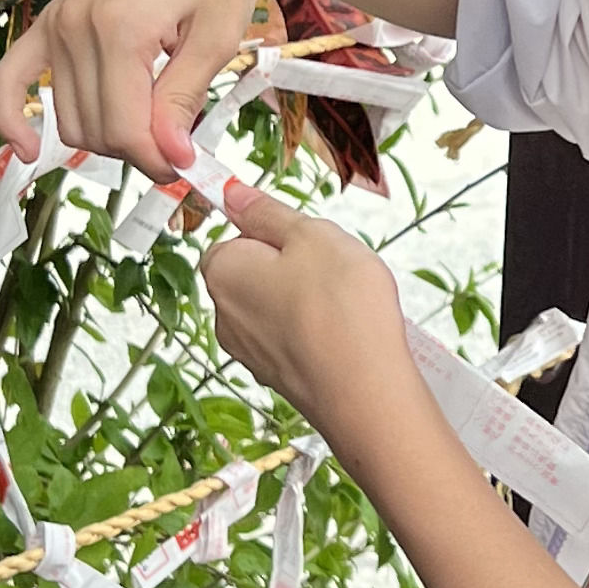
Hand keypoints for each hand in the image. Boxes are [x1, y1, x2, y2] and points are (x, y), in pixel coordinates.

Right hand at [0, 0, 284, 184]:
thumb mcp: (217, 38)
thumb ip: (183, 100)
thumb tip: (169, 157)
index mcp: (121, 29)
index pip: (125, 130)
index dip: (158, 160)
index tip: (186, 165)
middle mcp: (77, 24)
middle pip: (96, 131)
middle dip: (138, 149)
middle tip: (177, 140)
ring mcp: (58, 20)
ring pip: (69, 119)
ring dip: (106, 137)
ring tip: (149, 120)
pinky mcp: (52, 17)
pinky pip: (11, 76)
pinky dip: (11, 115)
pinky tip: (28, 147)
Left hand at [201, 187, 422, 459]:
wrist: (365, 392)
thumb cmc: (341, 308)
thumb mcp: (311, 236)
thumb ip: (268, 213)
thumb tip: (232, 194)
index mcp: (223, 272)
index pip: (236, 237)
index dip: (276, 235)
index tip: (309, 242)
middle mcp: (224, 315)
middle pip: (257, 273)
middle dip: (294, 267)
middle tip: (333, 271)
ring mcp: (249, 352)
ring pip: (278, 306)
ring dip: (309, 300)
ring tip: (345, 306)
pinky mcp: (277, 378)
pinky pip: (294, 338)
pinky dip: (316, 332)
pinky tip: (345, 335)